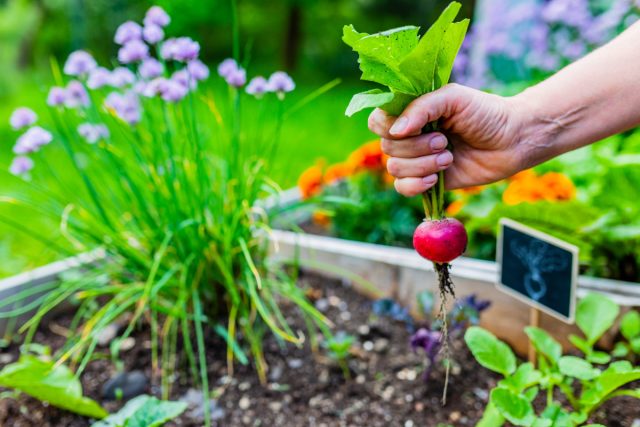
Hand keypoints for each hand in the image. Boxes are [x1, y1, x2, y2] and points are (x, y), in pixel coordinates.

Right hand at [369, 83, 527, 195]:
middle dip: (416, 146)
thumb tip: (396, 131)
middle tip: (444, 141)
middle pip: (386, 147)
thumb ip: (422, 108)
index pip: (378, 121)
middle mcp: (410, 136)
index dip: (388, 127)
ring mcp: (417, 160)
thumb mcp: (453, 98)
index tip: (412, 128)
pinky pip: (403, 188)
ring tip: (449, 157)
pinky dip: (415, 185)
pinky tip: (434, 179)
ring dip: (422, 164)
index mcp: (412, 112)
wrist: (512, 140)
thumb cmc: (485, 112)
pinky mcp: (426, 181)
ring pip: (395, 168)